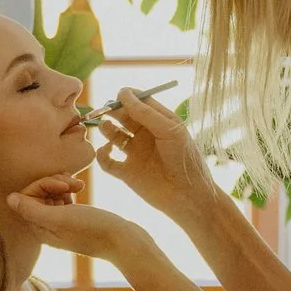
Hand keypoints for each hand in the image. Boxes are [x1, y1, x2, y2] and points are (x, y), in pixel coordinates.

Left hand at [7, 175, 150, 267]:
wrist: (125, 241)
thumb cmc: (94, 230)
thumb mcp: (60, 218)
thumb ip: (32, 209)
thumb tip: (9, 199)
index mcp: (39, 229)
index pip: (25, 197)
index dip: (41, 185)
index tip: (62, 186)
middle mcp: (46, 226)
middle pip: (36, 193)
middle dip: (53, 182)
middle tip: (73, 184)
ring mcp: (60, 222)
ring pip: (49, 192)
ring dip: (63, 183)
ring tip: (79, 186)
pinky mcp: (74, 216)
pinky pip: (61, 195)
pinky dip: (69, 188)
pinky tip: (81, 187)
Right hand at [94, 89, 224, 225]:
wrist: (188, 197)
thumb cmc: (185, 160)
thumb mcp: (169, 130)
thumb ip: (145, 112)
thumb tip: (123, 93)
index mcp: (159, 122)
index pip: (139, 102)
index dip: (127, 97)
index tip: (118, 96)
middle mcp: (146, 136)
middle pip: (123, 116)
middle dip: (112, 111)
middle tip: (103, 110)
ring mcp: (136, 154)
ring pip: (113, 135)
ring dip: (106, 129)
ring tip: (106, 128)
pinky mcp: (127, 173)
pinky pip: (107, 161)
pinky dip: (102, 154)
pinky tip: (107, 150)